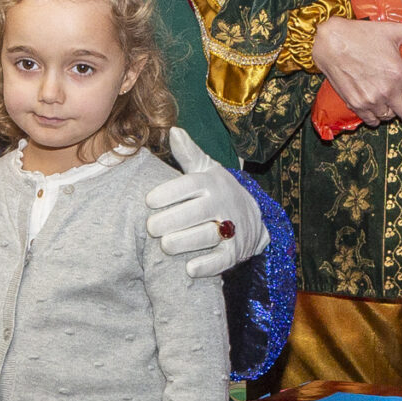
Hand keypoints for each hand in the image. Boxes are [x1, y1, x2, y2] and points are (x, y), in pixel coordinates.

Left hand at [144, 128, 266, 278]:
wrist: (252, 218)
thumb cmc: (217, 191)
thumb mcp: (206, 170)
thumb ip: (188, 154)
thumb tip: (173, 131)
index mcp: (212, 183)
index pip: (190, 185)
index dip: (170, 192)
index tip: (149, 200)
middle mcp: (222, 204)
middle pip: (198, 212)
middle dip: (173, 220)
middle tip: (150, 227)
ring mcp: (231, 228)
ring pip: (208, 235)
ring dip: (187, 241)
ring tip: (165, 245)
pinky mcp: (235, 252)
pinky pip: (222, 260)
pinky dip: (207, 266)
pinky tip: (189, 269)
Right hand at [310, 17, 401, 122]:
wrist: (329, 42)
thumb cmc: (361, 35)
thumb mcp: (392, 31)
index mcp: (399, 73)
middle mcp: (386, 90)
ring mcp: (370, 100)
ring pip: (389, 117)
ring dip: (392, 110)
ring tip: (388, 98)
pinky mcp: (355, 104)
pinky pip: (371, 120)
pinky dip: (376, 116)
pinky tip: (375, 104)